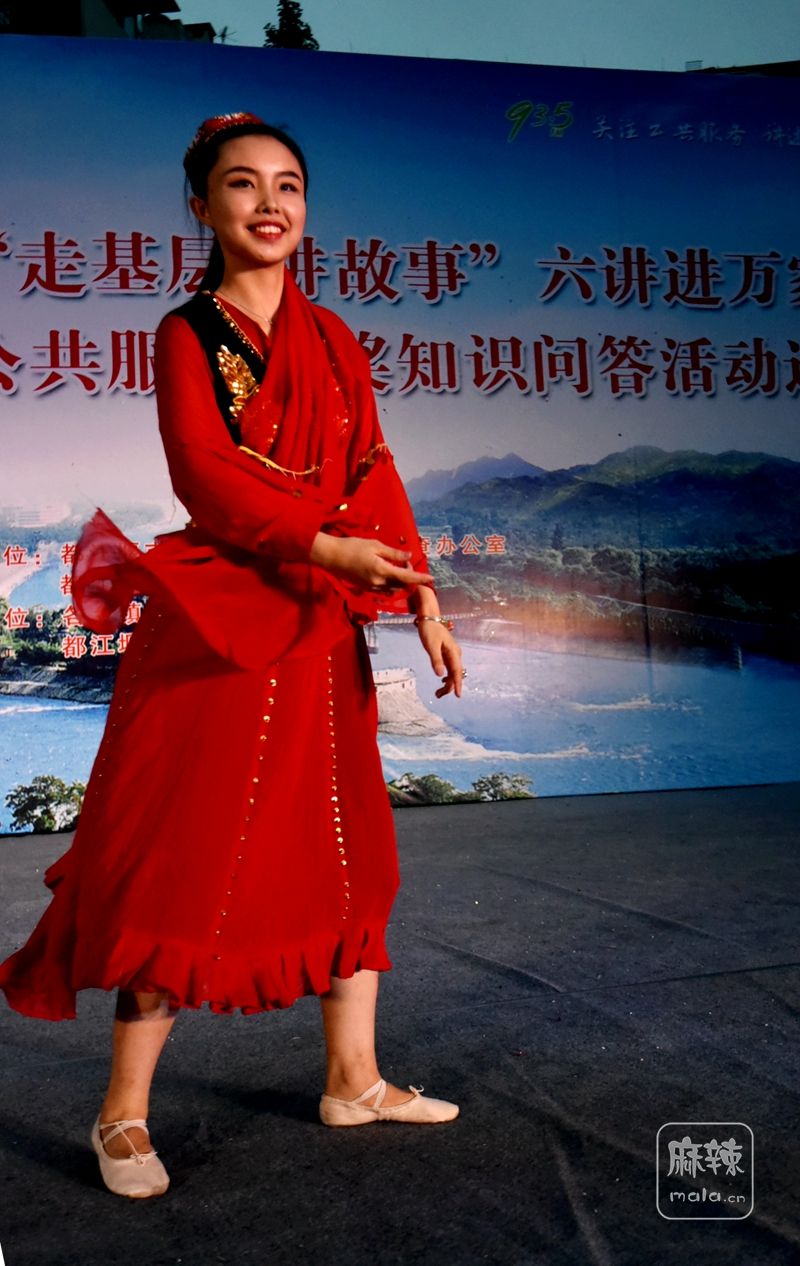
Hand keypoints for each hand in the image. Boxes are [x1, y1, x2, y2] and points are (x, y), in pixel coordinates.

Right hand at [310, 532, 433, 591]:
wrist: (331, 556)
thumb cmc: (352, 546)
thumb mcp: (375, 545)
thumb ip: (393, 553)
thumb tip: (409, 556)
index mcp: (382, 571)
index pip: (407, 577)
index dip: (420, 578)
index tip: (431, 579)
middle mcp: (378, 583)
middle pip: (401, 585)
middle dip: (409, 577)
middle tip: (406, 562)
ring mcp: (371, 588)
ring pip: (392, 589)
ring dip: (400, 582)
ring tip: (398, 567)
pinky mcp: (365, 588)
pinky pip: (383, 590)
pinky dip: (390, 585)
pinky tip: (388, 575)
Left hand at [415, 618, 464, 698]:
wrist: (429, 618)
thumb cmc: (430, 630)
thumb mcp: (431, 646)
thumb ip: (436, 660)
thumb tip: (440, 675)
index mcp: (453, 652)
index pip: (456, 671)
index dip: (457, 684)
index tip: (458, 695)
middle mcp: (455, 654)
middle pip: (455, 674)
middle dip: (449, 686)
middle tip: (437, 695)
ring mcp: (452, 654)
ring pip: (452, 672)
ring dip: (447, 683)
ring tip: (437, 693)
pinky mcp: (447, 654)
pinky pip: (450, 668)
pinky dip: (446, 677)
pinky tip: (441, 681)